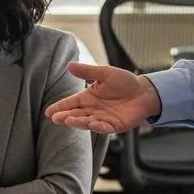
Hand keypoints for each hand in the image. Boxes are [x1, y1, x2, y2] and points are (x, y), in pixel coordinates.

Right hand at [44, 62, 162, 133]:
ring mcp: (103, 119)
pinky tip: (93, 124)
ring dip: (78, 122)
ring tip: (69, 120)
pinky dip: (99, 127)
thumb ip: (88, 71)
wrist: (145, 91)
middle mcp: (93, 110)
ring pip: (87, 122)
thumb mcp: (105, 73)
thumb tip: (69, 65)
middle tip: (56, 118)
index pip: (70, 103)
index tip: (48, 112)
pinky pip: (105, 128)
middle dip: (65, 117)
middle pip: (76, 114)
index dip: (60, 107)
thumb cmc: (125, 82)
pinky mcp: (115, 126)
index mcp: (88, 98)